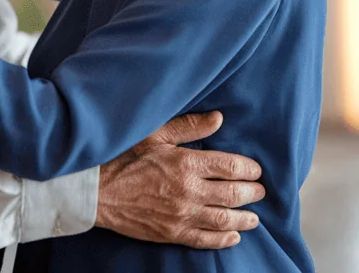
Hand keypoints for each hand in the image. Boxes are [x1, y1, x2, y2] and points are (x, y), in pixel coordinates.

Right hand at [96, 111, 264, 249]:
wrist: (97, 191)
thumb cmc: (124, 157)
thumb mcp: (156, 133)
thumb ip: (189, 126)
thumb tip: (219, 118)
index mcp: (187, 163)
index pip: (231, 167)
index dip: (250, 169)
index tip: (256, 170)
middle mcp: (189, 191)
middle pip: (234, 194)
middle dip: (252, 193)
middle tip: (261, 191)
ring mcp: (182, 215)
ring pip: (224, 219)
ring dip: (244, 218)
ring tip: (254, 217)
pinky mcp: (172, 233)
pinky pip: (205, 240)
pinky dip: (224, 240)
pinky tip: (233, 236)